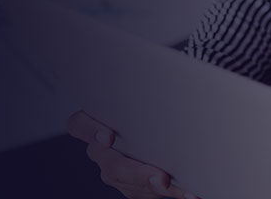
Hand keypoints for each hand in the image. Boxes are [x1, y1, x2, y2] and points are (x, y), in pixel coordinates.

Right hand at [66, 110, 195, 198]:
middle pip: (112, 166)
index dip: (90, 131)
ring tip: (185, 190)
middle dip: (138, 175)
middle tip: (161, 178)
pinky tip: (190, 192)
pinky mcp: (132, 188)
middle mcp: (101, 151)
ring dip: (158, 188)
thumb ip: (146, 97)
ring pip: (130, 185)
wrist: (155, 128)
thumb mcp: (141, 98)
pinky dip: (173, 192)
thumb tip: (171, 83)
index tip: (109, 137)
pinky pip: (147, 194)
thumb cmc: (147, 107)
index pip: (80, 125)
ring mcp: (115, 171)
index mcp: (95, 122)